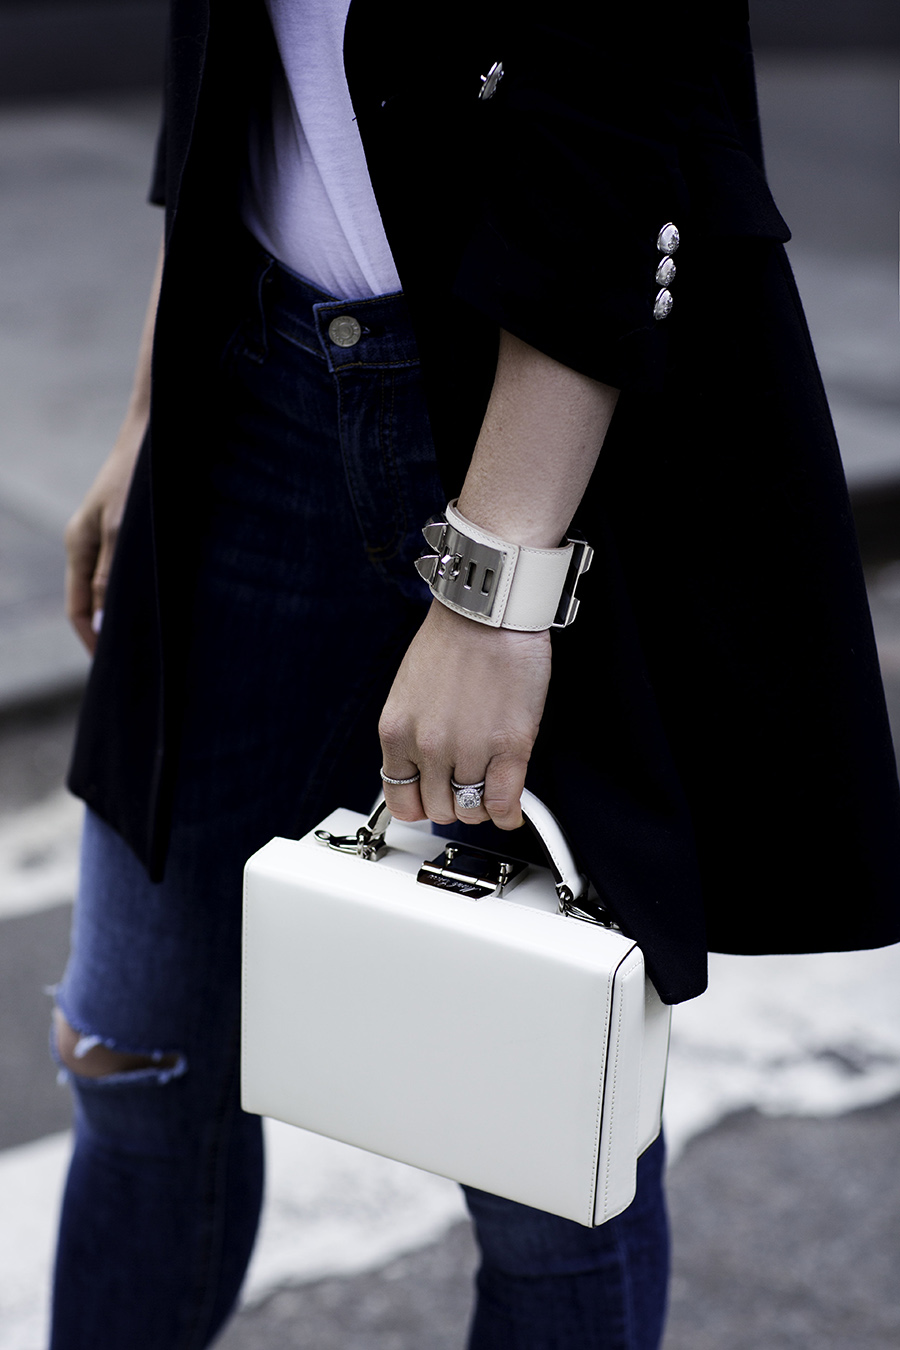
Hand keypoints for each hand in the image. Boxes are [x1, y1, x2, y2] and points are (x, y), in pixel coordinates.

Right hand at [64, 423, 141, 653]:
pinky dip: (144, 592)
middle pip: (93, 602)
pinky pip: (131, 571)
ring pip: (114, 588)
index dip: (93, 642)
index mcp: (78, 546)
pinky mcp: (130, 530)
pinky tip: (167, 606)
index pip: (77, 610)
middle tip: (139, 665)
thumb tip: (102, 627)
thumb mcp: (123, 532)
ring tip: (155, 642)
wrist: (157, 433)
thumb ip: (111, 579)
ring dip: (130, 614)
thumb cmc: (139, 478)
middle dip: (111, 633)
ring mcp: (108, 536)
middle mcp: (90, 544)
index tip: (115, 670)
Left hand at [378, 600, 550, 828]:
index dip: (419, 804)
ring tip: (489, 789)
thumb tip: (425, 770)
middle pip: (438, 808)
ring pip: (471, 809)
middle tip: (466, 789)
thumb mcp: (409, 692)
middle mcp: (427, 745)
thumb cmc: (454, 640)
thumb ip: (413, 735)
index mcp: (396, 731)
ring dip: (481, 805)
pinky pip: (503, 801)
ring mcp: (468, 749)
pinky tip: (510, 808)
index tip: (431, 800)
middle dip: (453, 803)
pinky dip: (507, 813)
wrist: (489, 613)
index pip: (399, 797)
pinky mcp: (509, 746)